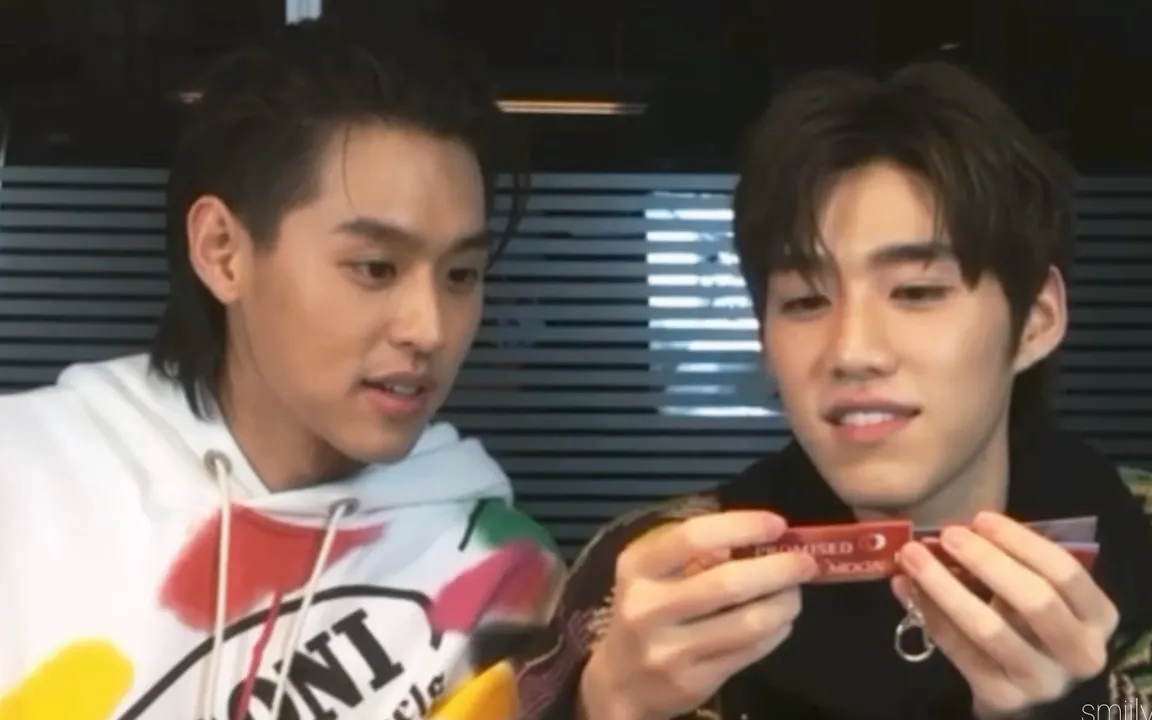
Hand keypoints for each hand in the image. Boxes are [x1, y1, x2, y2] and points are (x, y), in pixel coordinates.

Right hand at [579, 511, 817, 719]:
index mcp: (636, 568)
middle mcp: (647, 608)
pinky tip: (780, 621)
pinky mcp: (693, 683)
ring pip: (746, 624)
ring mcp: (669, 651)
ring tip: (795, 593)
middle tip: (805, 562)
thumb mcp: (652, 571)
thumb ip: (694, 550)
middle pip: (727, 584)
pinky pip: (748, 652)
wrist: (621, 682)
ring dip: (783, 604)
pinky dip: (775, 632)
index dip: (741, 526)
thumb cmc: (647, 609)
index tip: (777, 524)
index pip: (692, 537)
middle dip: (778, 570)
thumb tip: (757, 536)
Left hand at [892, 511, 1118, 718]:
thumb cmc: (1034, 625)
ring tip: (911, 556)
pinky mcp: (1002, 697)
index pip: (1066, 573)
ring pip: (989, 629)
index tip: (980, 518)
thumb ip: (1018, 564)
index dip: (1022, 542)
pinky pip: (959, 650)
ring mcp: (1041, 680)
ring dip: (944, 586)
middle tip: (947, 534)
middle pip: (1035, 601)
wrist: (1030, 689)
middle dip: (987, 562)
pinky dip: (928, 614)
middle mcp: (1079, 653)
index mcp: (1098, 617)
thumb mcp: (1045, 594)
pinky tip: (904, 587)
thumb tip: (964, 526)